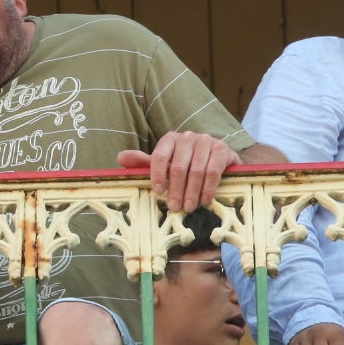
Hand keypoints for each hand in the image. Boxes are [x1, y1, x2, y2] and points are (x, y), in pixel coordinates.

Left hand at [116, 131, 241, 211]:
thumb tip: (121, 157)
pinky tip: (204, 199)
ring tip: (189, 207)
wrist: (219, 160)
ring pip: (196, 170)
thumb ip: (145, 163)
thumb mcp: (166, 164)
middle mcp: (188, 137)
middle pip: (178, 166)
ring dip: (192, 192)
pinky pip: (213, 170)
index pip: (159, 156)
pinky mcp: (222, 149)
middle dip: (176, 190)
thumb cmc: (187, 163)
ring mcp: (206, 141)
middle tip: (175, 207)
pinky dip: (208, 188)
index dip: (157, 175)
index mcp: (170, 139)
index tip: (158, 192)